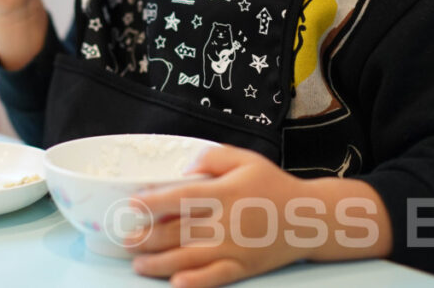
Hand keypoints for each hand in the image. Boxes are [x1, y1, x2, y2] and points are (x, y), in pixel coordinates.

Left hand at [129, 146, 390, 286]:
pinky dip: (195, 283)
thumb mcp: (246, 158)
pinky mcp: (243, 268)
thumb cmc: (273, 184)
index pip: (182, 197)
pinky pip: (215, 278)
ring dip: (160, 262)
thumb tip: (185, 170)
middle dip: (147, 237)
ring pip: (189, 258)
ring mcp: (234, 248)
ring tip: (138, 264)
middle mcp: (226, 222)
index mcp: (225, 192)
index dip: (154, 202)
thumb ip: (213, 157)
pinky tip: (175, 285)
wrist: (309, 218)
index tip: (131, 205)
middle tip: (124, 239)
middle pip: (178, 231)